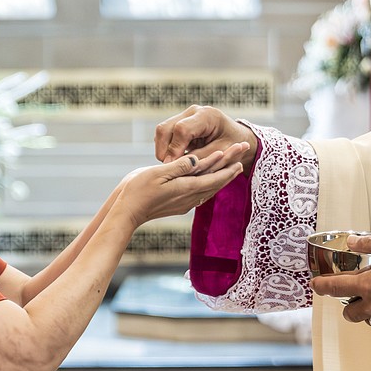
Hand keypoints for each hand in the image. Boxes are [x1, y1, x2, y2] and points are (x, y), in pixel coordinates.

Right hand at [115, 143, 248, 227]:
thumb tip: (196, 160)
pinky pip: (201, 195)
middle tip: (243, 160)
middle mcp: (189, 198)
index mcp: (186, 188)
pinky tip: (212, 185)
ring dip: (222, 180)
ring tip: (233, 171)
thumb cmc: (137, 191)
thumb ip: (178, 167)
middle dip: (230, 172)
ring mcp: (185, 203)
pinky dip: (211, 187)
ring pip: (210, 190)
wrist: (126, 213)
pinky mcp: (179, 206)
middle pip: (215, 183)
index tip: (240, 156)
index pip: (213, 176)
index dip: (227, 166)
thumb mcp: (156, 174)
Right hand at [154, 105, 257, 170]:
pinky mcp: (180, 123)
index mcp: (207, 116)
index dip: (175, 149)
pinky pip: (165, 134)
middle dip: (163, 150)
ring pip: (162, 131)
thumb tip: (176, 164)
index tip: (172, 166)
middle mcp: (193, 112)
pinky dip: (166, 148)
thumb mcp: (221, 153)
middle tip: (167, 168)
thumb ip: (201, 157)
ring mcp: (185, 116)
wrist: (238, 137)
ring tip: (172, 165)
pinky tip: (175, 159)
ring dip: (163, 149)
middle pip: (165, 128)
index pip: (182, 129)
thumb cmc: (234, 145)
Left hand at [309, 233, 370, 331]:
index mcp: (368, 285)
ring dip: (368, 311)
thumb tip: (351, 241)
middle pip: (349, 313)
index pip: (335, 288)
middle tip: (355, 294)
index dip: (321, 286)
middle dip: (347, 305)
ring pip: (368, 319)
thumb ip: (369, 243)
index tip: (315, 285)